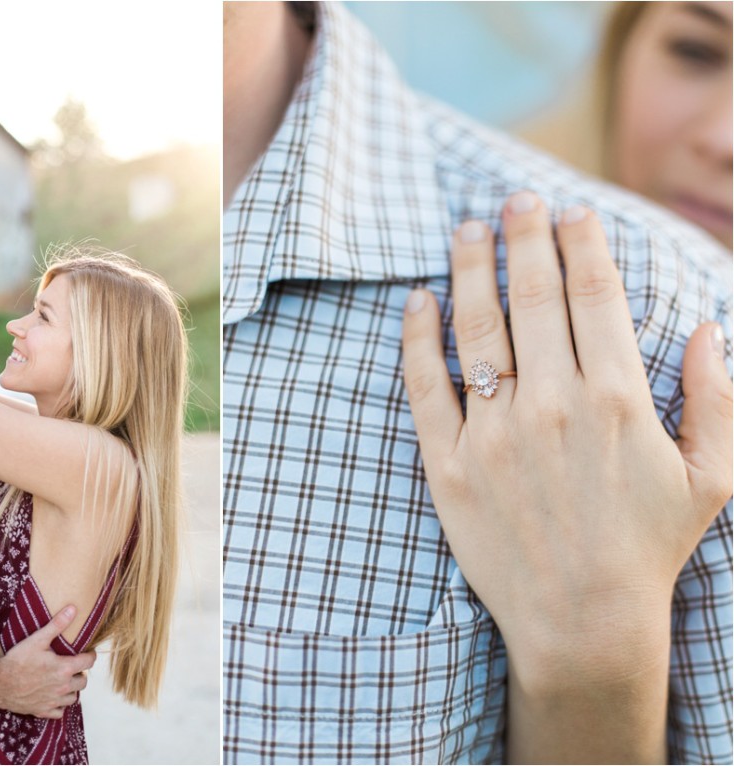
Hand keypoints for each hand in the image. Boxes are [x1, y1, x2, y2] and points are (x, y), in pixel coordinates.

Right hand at [0, 605, 96, 717]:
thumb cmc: (18, 660)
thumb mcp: (38, 639)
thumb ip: (57, 624)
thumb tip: (73, 609)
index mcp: (65, 669)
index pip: (89, 662)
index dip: (90, 655)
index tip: (86, 652)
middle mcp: (63, 687)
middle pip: (83, 681)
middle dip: (80, 673)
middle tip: (72, 666)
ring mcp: (53, 701)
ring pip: (73, 697)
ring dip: (72, 689)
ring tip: (64, 680)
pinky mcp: (43, 711)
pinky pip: (59, 712)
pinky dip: (60, 705)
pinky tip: (54, 696)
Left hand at [401, 192, 731, 681]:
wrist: (581, 623)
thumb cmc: (647, 548)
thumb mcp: (711, 476)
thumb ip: (717, 396)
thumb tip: (709, 324)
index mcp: (620, 400)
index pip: (595, 296)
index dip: (580, 243)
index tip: (568, 210)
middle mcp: (554, 406)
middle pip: (533, 297)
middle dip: (524, 237)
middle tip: (513, 199)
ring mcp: (495, 433)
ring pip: (477, 329)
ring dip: (469, 270)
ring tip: (464, 230)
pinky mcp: (448, 463)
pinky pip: (425, 385)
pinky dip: (418, 338)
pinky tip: (417, 300)